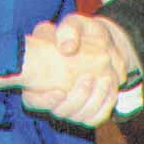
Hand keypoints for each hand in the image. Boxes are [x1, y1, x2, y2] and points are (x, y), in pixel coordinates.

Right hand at [0, 16, 127, 126]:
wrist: (106, 43)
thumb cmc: (85, 33)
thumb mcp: (76, 24)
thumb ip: (69, 31)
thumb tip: (67, 48)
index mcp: (38, 78)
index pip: (32, 101)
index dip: (43, 102)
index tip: (59, 92)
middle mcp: (51, 97)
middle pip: (59, 112)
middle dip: (75, 99)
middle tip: (88, 79)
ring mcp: (70, 106)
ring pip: (77, 117)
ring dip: (92, 101)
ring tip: (106, 80)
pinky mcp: (88, 112)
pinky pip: (94, 119)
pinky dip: (104, 106)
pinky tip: (111, 90)